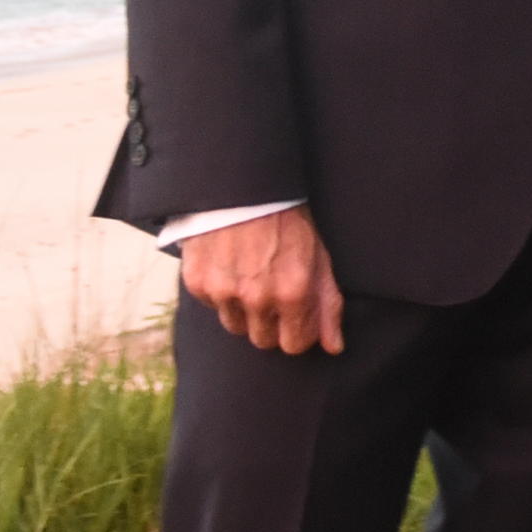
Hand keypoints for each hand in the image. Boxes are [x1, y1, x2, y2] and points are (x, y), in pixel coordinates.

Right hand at [177, 207, 345, 354]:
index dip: (298, 331)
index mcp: (292, 293)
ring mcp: (223, 291)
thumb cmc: (288, 218)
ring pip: (236, 326)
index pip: (294, 345)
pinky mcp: (197, 282)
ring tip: (250, 277)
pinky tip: (229, 266)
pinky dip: (220, 292)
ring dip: (244, 311)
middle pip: (263, 340)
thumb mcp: (319, 257)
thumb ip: (327, 305)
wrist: (243, 185)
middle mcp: (257, 298)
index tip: (296, 316)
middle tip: (272, 294)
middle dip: (271, 324)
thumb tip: (333, 347)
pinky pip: (212, 305)